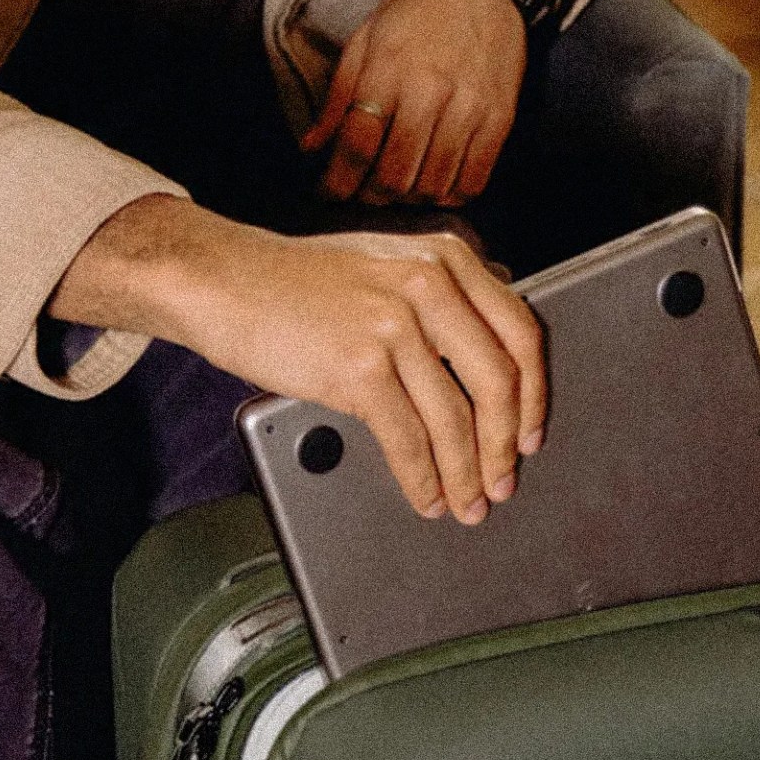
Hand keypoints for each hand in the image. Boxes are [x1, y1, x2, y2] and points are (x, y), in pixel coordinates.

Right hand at [50, 197, 545, 523]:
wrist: (224, 281)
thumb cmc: (293, 281)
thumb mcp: (384, 264)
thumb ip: (437, 297)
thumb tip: (484, 357)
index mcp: (446, 258)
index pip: (520, 332)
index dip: (535, 394)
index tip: (532, 431)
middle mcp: (429, 284)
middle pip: (499, 381)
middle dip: (506, 445)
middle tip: (505, 480)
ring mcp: (395, 325)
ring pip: (455, 419)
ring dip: (466, 473)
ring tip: (467, 502)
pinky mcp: (360, 367)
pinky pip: (409, 439)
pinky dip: (423, 478)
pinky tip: (426, 495)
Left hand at [301, 0, 526, 206]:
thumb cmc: (415, 16)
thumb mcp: (365, 42)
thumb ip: (338, 96)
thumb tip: (313, 148)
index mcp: (389, 71)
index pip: (357, 145)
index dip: (337, 182)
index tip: (329, 193)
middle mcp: (431, 93)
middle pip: (394, 176)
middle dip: (371, 197)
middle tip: (364, 192)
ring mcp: (470, 109)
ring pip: (431, 187)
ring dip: (407, 201)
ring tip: (398, 189)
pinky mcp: (500, 120)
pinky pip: (471, 183)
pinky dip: (447, 197)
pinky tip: (433, 186)